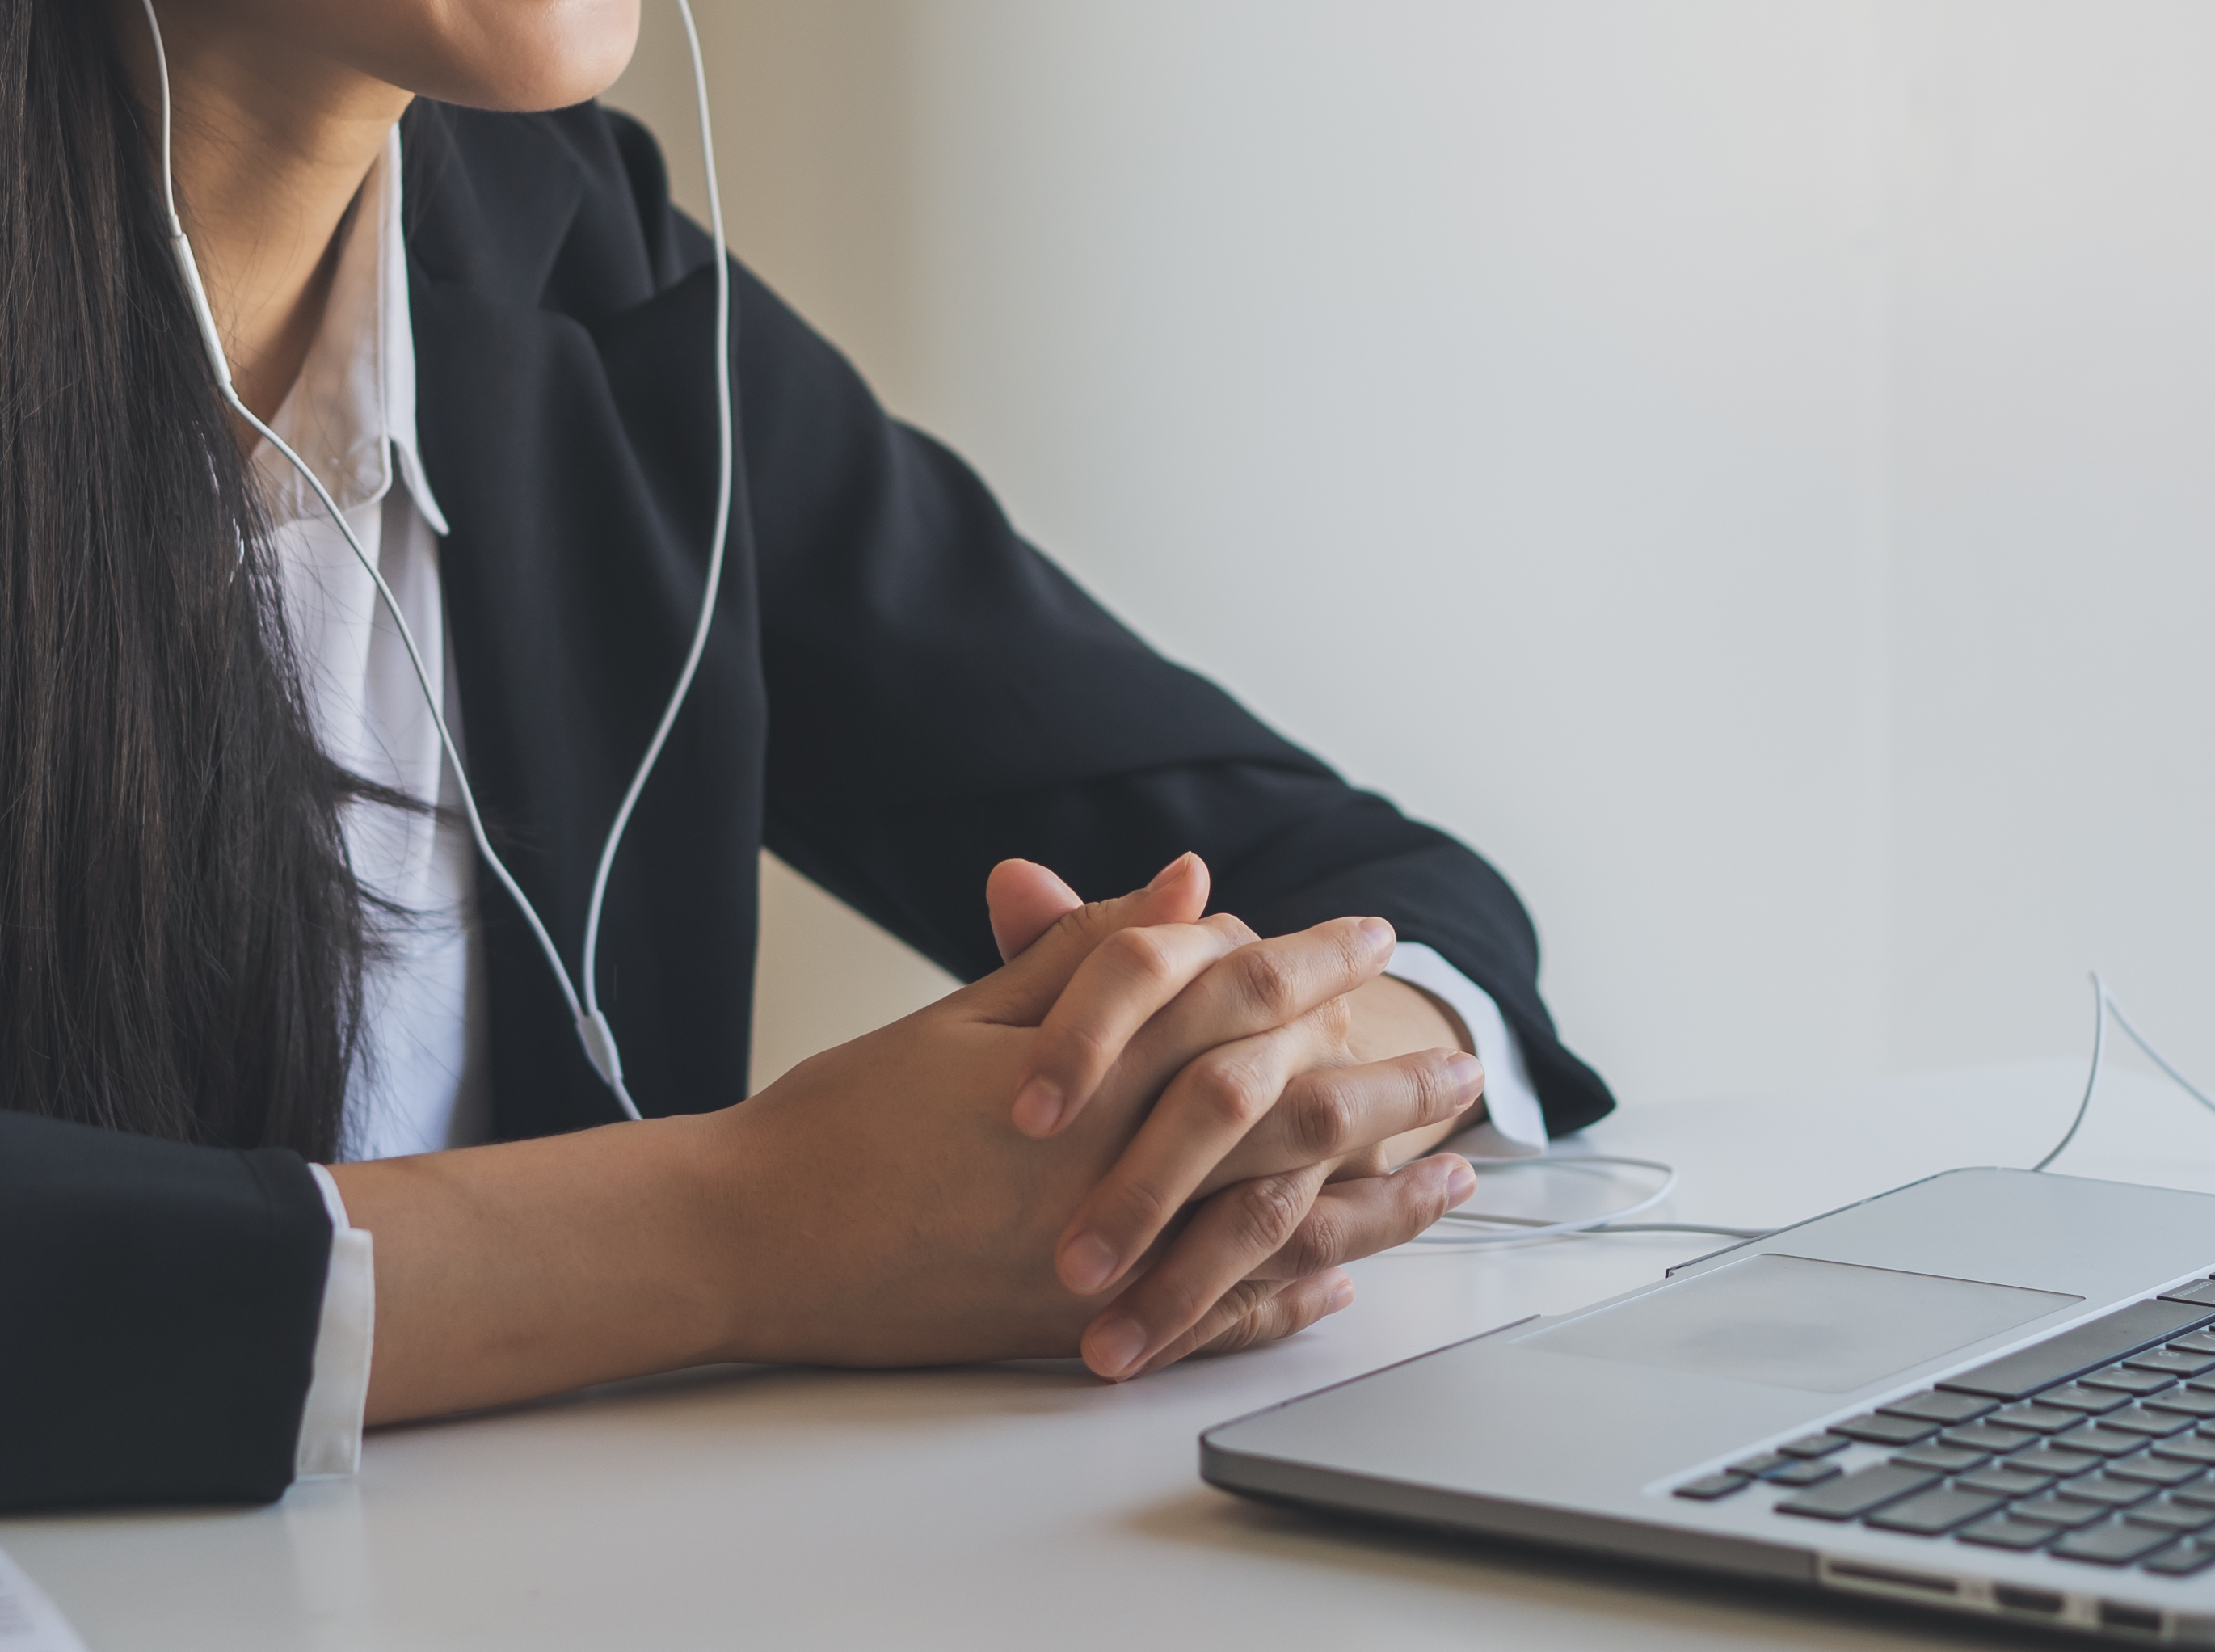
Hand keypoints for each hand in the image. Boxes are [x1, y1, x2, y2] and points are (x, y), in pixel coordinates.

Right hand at [678, 862, 1440, 1371]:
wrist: (752, 1238)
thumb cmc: (841, 1120)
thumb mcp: (963, 1012)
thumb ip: (1086, 951)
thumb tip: (1189, 887)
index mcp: (1086, 1078)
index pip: (1233, 1001)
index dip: (1313, 960)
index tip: (1373, 935)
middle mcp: (1112, 1171)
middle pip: (1288, 1118)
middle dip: (1386, 1089)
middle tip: (1462, 1072)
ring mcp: (1105, 1262)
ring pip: (1277, 1230)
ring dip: (1374, 1203)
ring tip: (1446, 1182)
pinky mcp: (1081, 1328)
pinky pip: (1217, 1317)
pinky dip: (1289, 1298)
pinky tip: (1340, 1279)